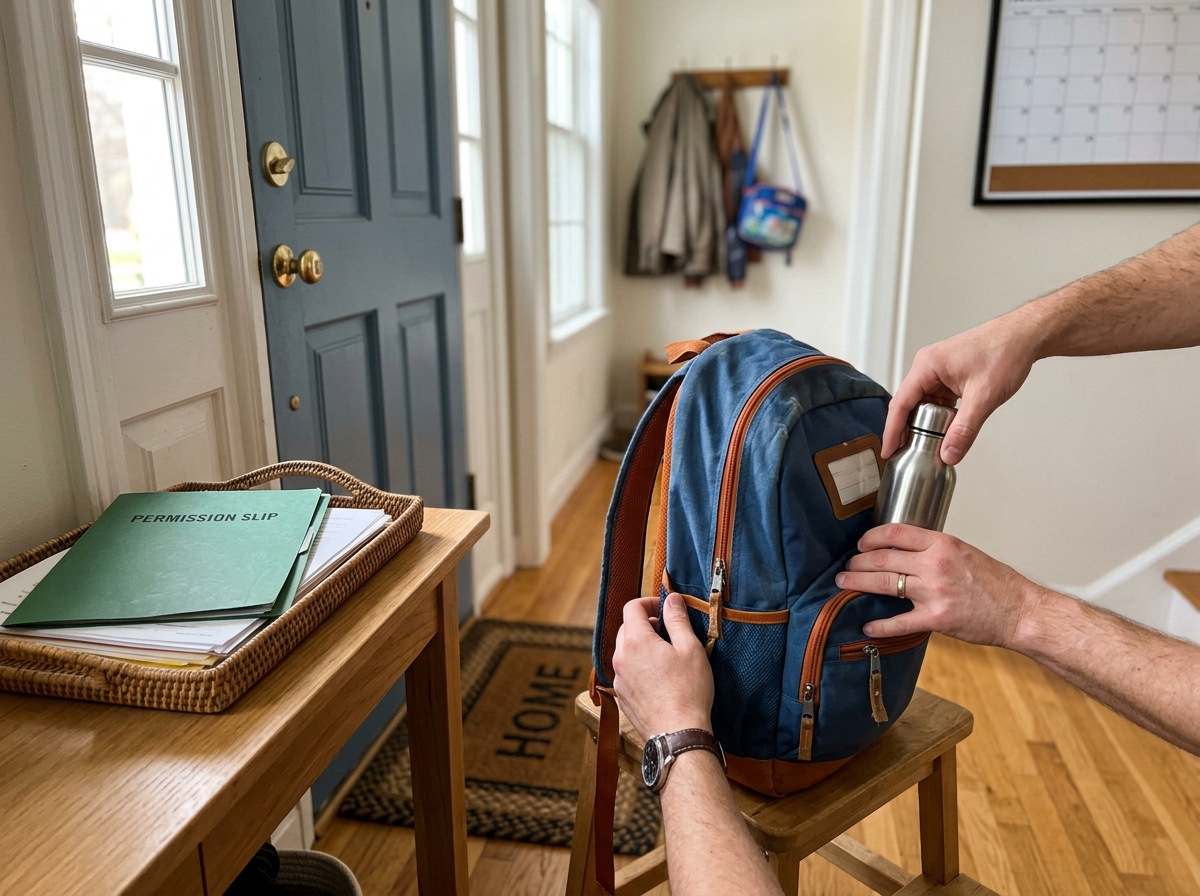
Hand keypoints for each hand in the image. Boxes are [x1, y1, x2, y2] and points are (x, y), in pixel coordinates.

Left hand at [612, 593, 713, 737]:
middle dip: (645, 624)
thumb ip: (677, 619)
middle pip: (626, 628)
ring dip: (641, 646)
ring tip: (665, 657)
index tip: (664, 610)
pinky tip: (658, 678)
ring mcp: (618, 679)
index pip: (631, 607)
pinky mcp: (621, 697)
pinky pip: (625, 672)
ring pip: (625, 651)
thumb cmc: (688, 691)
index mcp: (635, 641)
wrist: (678, 733)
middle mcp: (620, 658)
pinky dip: (638, 667)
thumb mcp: (690, 648)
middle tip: (668, 632)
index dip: (648, 603)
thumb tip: (671, 598)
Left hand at [834, 524, 1042, 647]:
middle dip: (858, 563)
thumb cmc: (996, 583)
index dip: (870, 538)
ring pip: (884, 584)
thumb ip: (934, 549)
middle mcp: (934, 564)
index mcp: (942, 544)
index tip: (861, 544)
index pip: (894, 533)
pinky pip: (899, 622)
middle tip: (847, 568)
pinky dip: (880, 625)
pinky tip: (867, 626)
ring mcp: (934, 592)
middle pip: (882, 558)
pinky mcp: (936, 619)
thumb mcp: (964, 552)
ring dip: (858, 584)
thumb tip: (904, 549)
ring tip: (844, 585)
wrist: (1020, 611)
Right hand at [883, 315, 1038, 463]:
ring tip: (927, 446)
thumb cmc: (1005, 351)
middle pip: (908, 406)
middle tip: (908, 455)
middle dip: (907, 431)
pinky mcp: (949, 377)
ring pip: (923, 405)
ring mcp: (938, 371)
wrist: (1024, 336)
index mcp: (927, 366)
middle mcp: (927, 366)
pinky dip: (938, 417)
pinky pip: (936, 401)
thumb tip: (949, 453)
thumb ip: (965, 428)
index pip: (900, 404)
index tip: (888, 451)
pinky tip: (945, 430)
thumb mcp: (983, 396)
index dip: (892, 431)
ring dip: (926, 425)